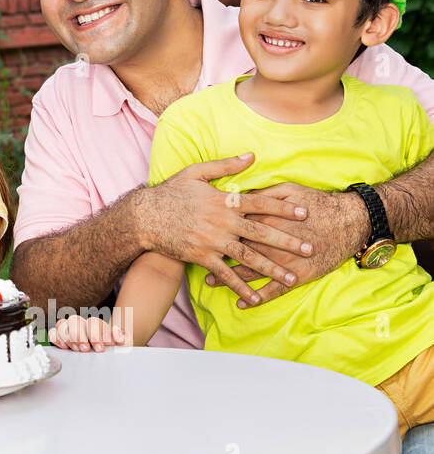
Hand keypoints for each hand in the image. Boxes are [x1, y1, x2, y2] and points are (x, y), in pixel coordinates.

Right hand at [50, 315, 128, 351]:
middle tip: (86, 350)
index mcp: (97, 325)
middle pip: (75, 319)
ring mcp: (70, 330)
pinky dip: (56, 338)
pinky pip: (53, 332)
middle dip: (79, 336)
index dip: (95, 335)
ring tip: (76, 350)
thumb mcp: (123, 344)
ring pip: (62, 323)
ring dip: (67, 337)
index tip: (100, 348)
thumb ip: (123, 337)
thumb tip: (116, 332)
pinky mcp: (61, 338)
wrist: (107, 352)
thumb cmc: (115, 348)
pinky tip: (64, 347)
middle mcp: (82, 324)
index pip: (92, 322)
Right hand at [141, 153, 312, 306]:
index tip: (305, 213)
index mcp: (223, 200)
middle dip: (288, 241)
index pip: (260, 203)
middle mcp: (222, 222)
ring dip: (272, 268)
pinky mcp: (202, 257)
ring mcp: (212, 241)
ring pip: (249, 257)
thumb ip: (225, 165)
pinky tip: (256, 297)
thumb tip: (252, 156)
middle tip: (310, 248)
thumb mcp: (195, 172)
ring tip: (293, 277)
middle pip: (261, 232)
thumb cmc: (170, 193)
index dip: (284, 208)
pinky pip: (226, 274)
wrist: (143, 217)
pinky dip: (241, 286)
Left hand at [208, 184, 367, 306]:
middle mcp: (272, 241)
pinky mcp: (298, 275)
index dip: (216, 229)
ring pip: (252, 271)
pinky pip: (274, 290)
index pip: (235, 225)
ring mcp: (285, 260)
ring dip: (230, 278)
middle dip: (217, 255)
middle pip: (238, 249)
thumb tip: (239, 193)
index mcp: (267, 219)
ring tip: (211, 281)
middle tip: (197, 258)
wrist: (350, 221)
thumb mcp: (289, 189)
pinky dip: (257, 297)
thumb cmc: (318, 203)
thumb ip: (262, 193)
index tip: (198, 231)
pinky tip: (242, 303)